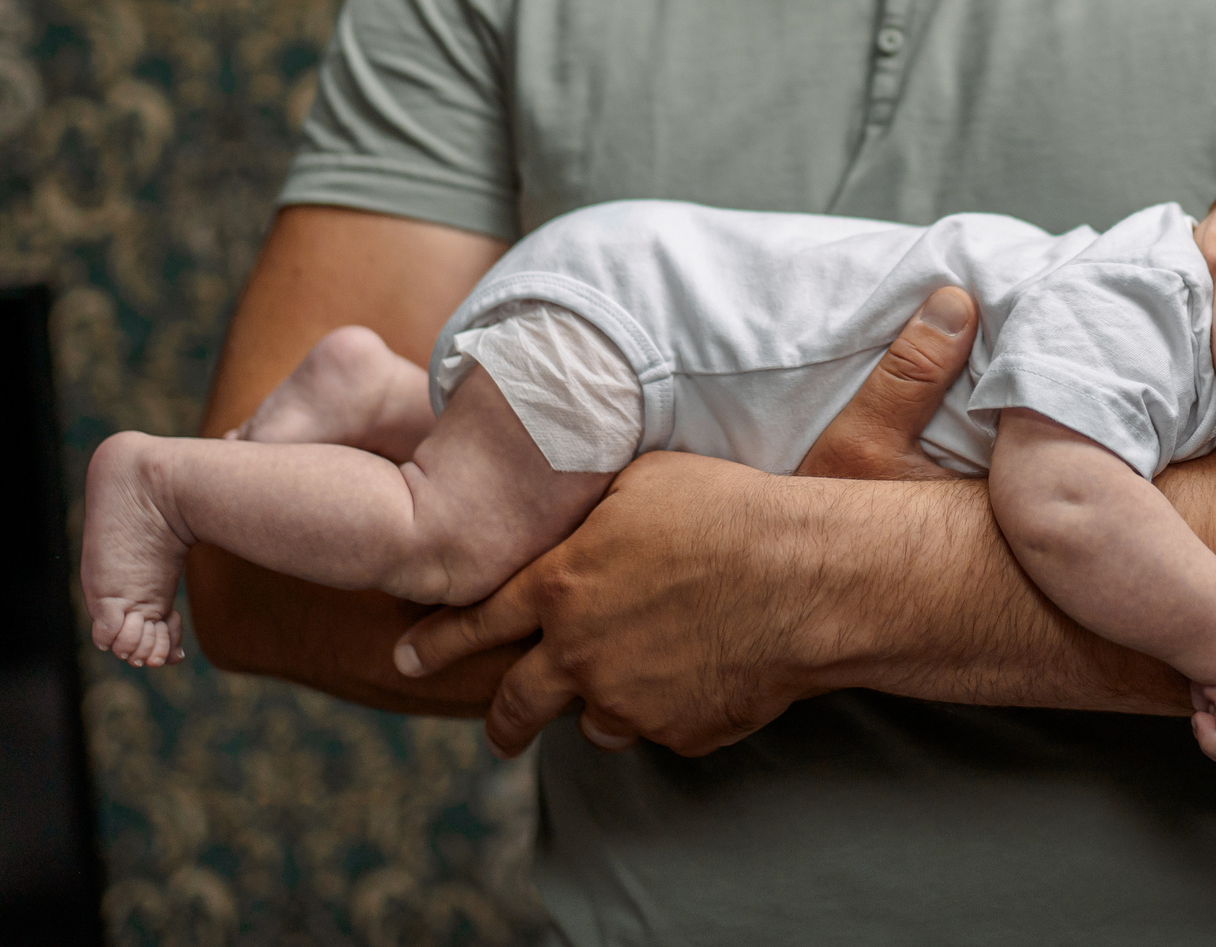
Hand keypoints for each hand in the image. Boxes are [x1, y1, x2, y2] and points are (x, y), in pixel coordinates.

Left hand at [396, 291, 982, 754]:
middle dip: (499, 719)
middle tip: (493, 729)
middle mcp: (582, 654)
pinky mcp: (681, 733)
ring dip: (599, 704)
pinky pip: (661, 729)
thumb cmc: (729, 510)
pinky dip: (670, 709)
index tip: (408, 656)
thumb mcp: (642, 482)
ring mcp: (630, 701)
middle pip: (518, 702)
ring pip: (593, 720)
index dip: (440, 640)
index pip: (480, 621)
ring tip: (625, 683)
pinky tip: (703, 671)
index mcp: (561, 587)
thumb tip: (565, 502)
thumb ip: (588, 511)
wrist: (807, 577)